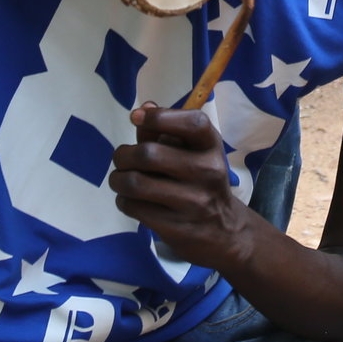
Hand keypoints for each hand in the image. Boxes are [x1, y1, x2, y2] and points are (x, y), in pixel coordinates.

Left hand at [109, 102, 255, 270]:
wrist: (225, 232)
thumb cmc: (201, 182)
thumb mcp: (193, 153)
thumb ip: (166, 131)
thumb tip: (143, 109)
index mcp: (212, 148)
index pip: (192, 123)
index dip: (160, 116)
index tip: (136, 117)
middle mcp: (207, 172)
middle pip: (149, 155)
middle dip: (123, 155)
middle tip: (122, 159)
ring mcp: (193, 203)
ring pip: (135, 183)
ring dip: (117, 179)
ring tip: (120, 180)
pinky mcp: (176, 228)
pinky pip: (133, 207)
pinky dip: (123, 200)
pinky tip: (131, 200)